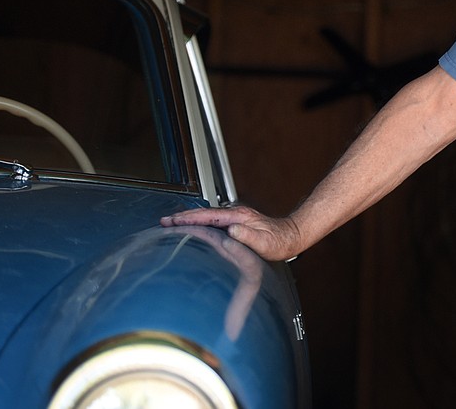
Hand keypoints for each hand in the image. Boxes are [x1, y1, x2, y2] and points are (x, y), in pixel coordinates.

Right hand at [160, 205, 300, 261]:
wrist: (291, 236)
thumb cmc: (280, 242)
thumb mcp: (265, 243)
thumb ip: (249, 236)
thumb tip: (231, 230)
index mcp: (239, 217)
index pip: (207, 215)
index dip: (188, 218)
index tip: (171, 221)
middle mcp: (235, 213)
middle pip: (203, 212)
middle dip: (182, 216)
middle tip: (163, 222)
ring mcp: (236, 217)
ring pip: (206, 215)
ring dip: (189, 219)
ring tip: (171, 224)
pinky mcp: (236, 222)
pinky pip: (212, 220)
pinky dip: (198, 223)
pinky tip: (193, 229)